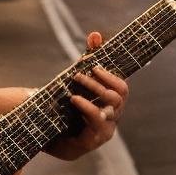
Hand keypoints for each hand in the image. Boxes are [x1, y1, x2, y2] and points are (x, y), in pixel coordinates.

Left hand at [48, 31, 128, 161]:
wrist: (53, 135)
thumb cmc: (70, 106)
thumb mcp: (79, 80)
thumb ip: (89, 57)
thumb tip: (96, 34)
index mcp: (112, 101)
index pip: (122, 86)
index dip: (110, 74)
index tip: (94, 64)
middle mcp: (114, 115)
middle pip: (118, 94)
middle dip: (99, 81)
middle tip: (79, 73)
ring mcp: (107, 128)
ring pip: (111, 107)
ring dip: (94, 91)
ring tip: (76, 83)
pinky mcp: (96, 139)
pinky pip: (98, 122)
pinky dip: (88, 108)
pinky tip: (75, 99)